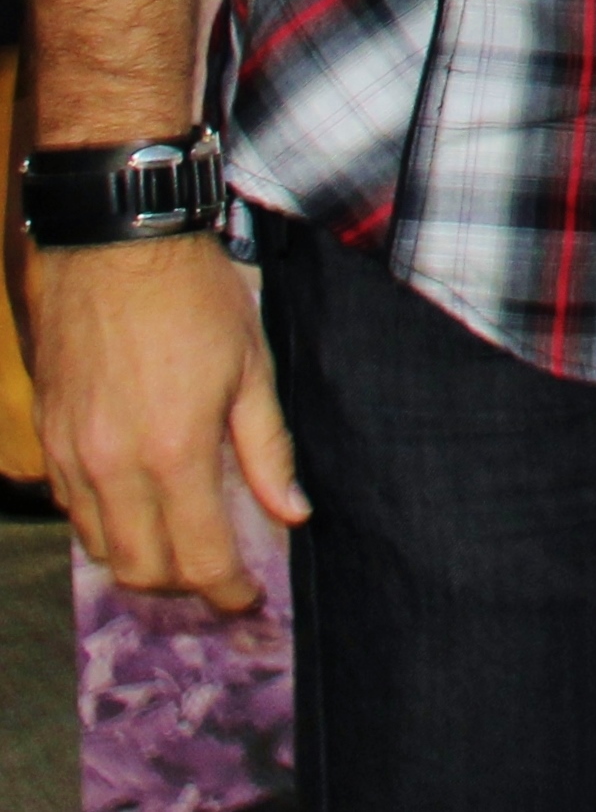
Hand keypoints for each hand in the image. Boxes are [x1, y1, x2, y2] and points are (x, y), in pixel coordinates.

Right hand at [31, 235, 306, 607]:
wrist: (117, 250)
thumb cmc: (195, 299)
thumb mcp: (252, 367)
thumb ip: (268, 449)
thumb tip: (292, 513)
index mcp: (174, 453)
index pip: (198, 558)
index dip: (225, 591)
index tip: (247, 599)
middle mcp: (114, 468)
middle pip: (141, 569)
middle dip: (183, 587)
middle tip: (218, 576)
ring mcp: (73, 458)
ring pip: (101, 548)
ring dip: (140, 563)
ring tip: (180, 552)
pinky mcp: (49, 441)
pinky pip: (73, 512)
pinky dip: (105, 527)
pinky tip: (136, 510)